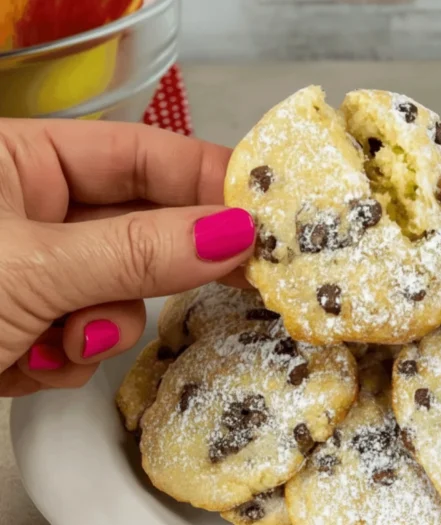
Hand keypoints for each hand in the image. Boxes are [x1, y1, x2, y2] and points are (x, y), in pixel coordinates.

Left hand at [0, 120, 255, 395]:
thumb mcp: (30, 271)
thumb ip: (138, 252)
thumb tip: (237, 233)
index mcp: (18, 162)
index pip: (137, 155)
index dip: (205, 178)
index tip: (266, 210)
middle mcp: (30, 211)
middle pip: (137, 228)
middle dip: (165, 265)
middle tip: (248, 275)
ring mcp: (32, 272)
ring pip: (116, 291)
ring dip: (101, 327)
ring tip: (63, 345)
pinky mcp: (27, 326)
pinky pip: (85, 336)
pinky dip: (66, 359)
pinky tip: (22, 366)